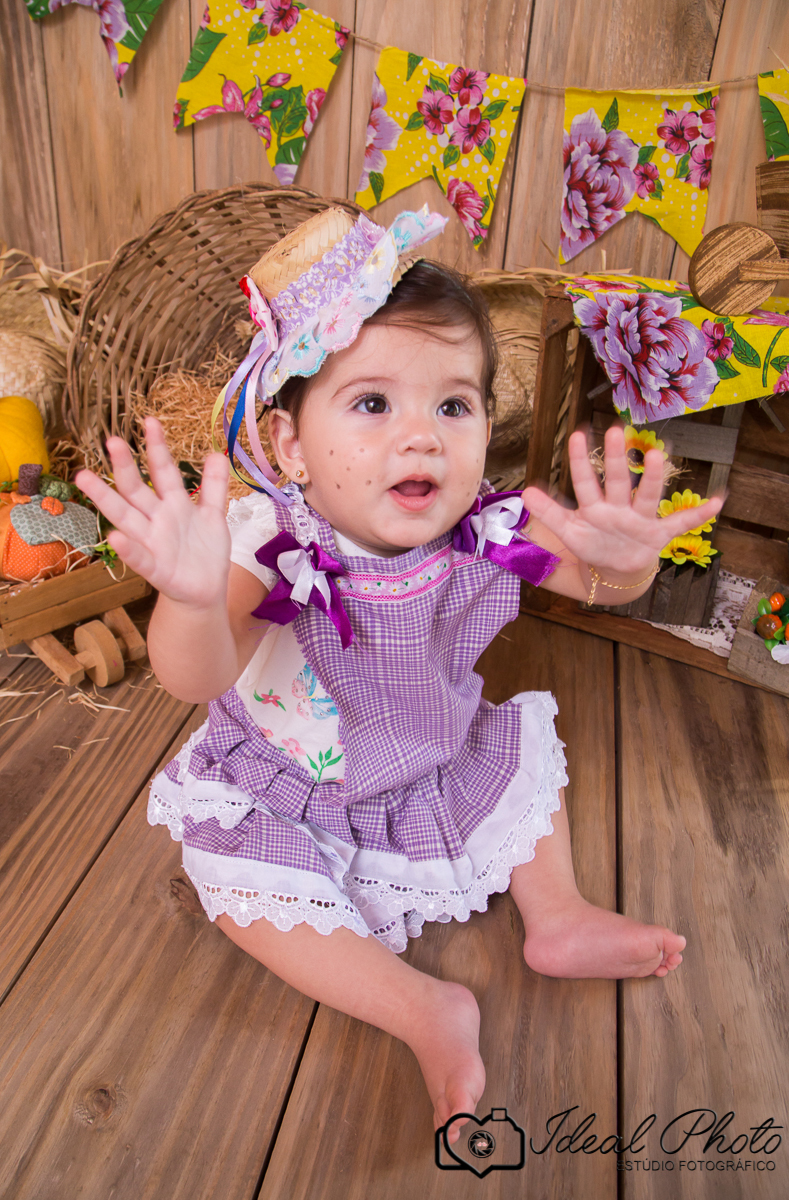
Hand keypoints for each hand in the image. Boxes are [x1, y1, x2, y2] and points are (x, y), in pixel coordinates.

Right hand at [75, 417, 230, 608]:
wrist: (206, 591)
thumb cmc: (205, 552)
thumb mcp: (213, 515)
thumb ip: (214, 486)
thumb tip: (215, 453)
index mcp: (173, 504)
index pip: (163, 471)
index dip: (157, 447)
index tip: (150, 421)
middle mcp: (157, 519)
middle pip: (137, 489)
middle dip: (125, 465)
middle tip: (111, 440)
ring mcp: (153, 543)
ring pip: (126, 517)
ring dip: (105, 499)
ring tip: (85, 478)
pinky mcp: (156, 570)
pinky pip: (139, 558)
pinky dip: (128, 549)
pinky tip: (114, 538)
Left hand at [522, 424, 723, 577]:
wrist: (617, 568)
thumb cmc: (593, 543)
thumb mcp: (569, 532)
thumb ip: (549, 513)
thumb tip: (525, 493)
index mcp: (594, 507)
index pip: (584, 481)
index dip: (580, 461)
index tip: (576, 434)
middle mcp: (619, 507)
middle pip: (616, 481)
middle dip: (615, 459)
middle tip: (614, 431)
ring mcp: (639, 519)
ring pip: (647, 495)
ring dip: (651, 478)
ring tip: (656, 455)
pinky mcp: (658, 534)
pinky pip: (681, 524)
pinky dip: (699, 515)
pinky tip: (717, 502)